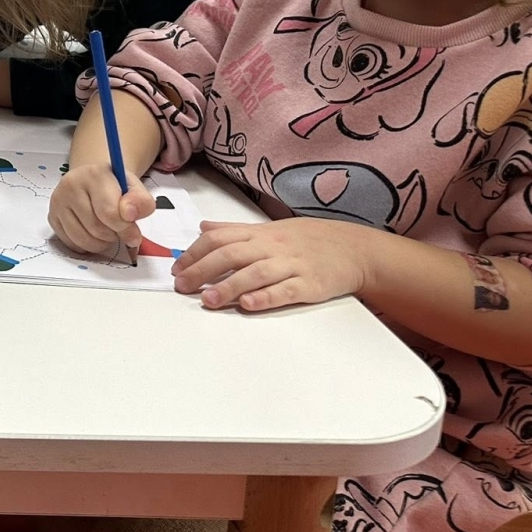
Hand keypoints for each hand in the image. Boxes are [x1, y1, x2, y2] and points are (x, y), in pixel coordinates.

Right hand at [47, 163, 155, 255]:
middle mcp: (71, 184)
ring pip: (83, 240)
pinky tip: (93, 234)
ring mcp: (58, 201)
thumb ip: (141, 202)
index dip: (126, 228)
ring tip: (107, 232)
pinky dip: (87, 246)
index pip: (109, 213)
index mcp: (94, 174)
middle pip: (96, 229)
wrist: (92, 182)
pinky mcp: (52, 217)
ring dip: (101, 243)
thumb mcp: (135, 189)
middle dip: (114, 235)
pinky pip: (72, 244)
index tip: (134, 232)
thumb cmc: (115, 187)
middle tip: (119, 230)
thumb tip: (129, 215)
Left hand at [171, 218, 372, 311]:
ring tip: (208, 300)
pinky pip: (286, 290)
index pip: (219, 239)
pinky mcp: (310, 285)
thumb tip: (203, 226)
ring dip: (229, 286)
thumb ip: (234, 230)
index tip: (178, 268)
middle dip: (203, 270)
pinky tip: (248, 305)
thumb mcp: (268, 229)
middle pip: (231, 255)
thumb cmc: (307, 240)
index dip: (195, 252)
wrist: (353, 248)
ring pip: (256, 273)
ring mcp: (292, 265)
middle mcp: (272, 247)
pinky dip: (266, 297)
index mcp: (259, 234)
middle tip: (182, 286)